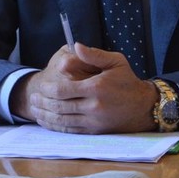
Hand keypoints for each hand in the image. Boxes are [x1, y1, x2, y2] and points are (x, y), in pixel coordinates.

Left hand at [15, 43, 158, 133]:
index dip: (48, 89)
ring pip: (63, 121)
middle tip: (32, 98)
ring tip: (34, 110)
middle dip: (43, 103)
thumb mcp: (116, 61)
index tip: (41, 86)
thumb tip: (76, 46)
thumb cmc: (128, 81)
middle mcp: (94, 106)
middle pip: (60, 106)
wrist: (145, 108)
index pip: (64, 90)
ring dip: (46, 116)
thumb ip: (94, 54)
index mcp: (96, 87)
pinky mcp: (96, 131)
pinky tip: (47, 122)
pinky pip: (71, 131)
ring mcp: (94, 121)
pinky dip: (56, 127)